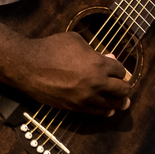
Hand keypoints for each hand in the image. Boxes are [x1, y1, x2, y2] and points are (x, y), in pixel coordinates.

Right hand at [9, 32, 131, 115]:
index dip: (120, 69)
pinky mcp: (76, 107)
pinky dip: (106, 111)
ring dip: (120, 102)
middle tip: (125, 87)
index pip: (120, 70)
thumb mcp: (74, 40)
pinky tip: (109, 110)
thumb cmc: (50, 48)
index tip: (118, 70)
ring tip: (123, 102)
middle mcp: (96, 83)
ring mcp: (86, 97)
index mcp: (98, 64)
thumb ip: (94, 50)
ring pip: (113, 104)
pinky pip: (98, 113)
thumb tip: (108, 58)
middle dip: (125, 87)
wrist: (28, 66)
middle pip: (122, 90)